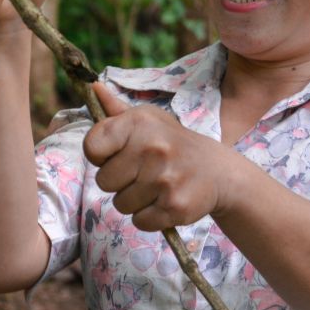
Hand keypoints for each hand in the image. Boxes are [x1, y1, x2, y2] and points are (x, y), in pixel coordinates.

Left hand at [83, 83, 233, 230]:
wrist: (219, 172)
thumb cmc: (173, 144)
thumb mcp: (149, 120)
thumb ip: (116, 110)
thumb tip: (93, 87)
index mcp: (139, 123)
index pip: (91, 147)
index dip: (100, 156)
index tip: (117, 155)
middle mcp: (152, 148)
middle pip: (103, 181)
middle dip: (119, 182)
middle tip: (143, 173)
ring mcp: (164, 179)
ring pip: (120, 204)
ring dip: (135, 200)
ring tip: (156, 186)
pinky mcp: (175, 206)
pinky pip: (139, 222)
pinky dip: (149, 217)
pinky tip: (165, 201)